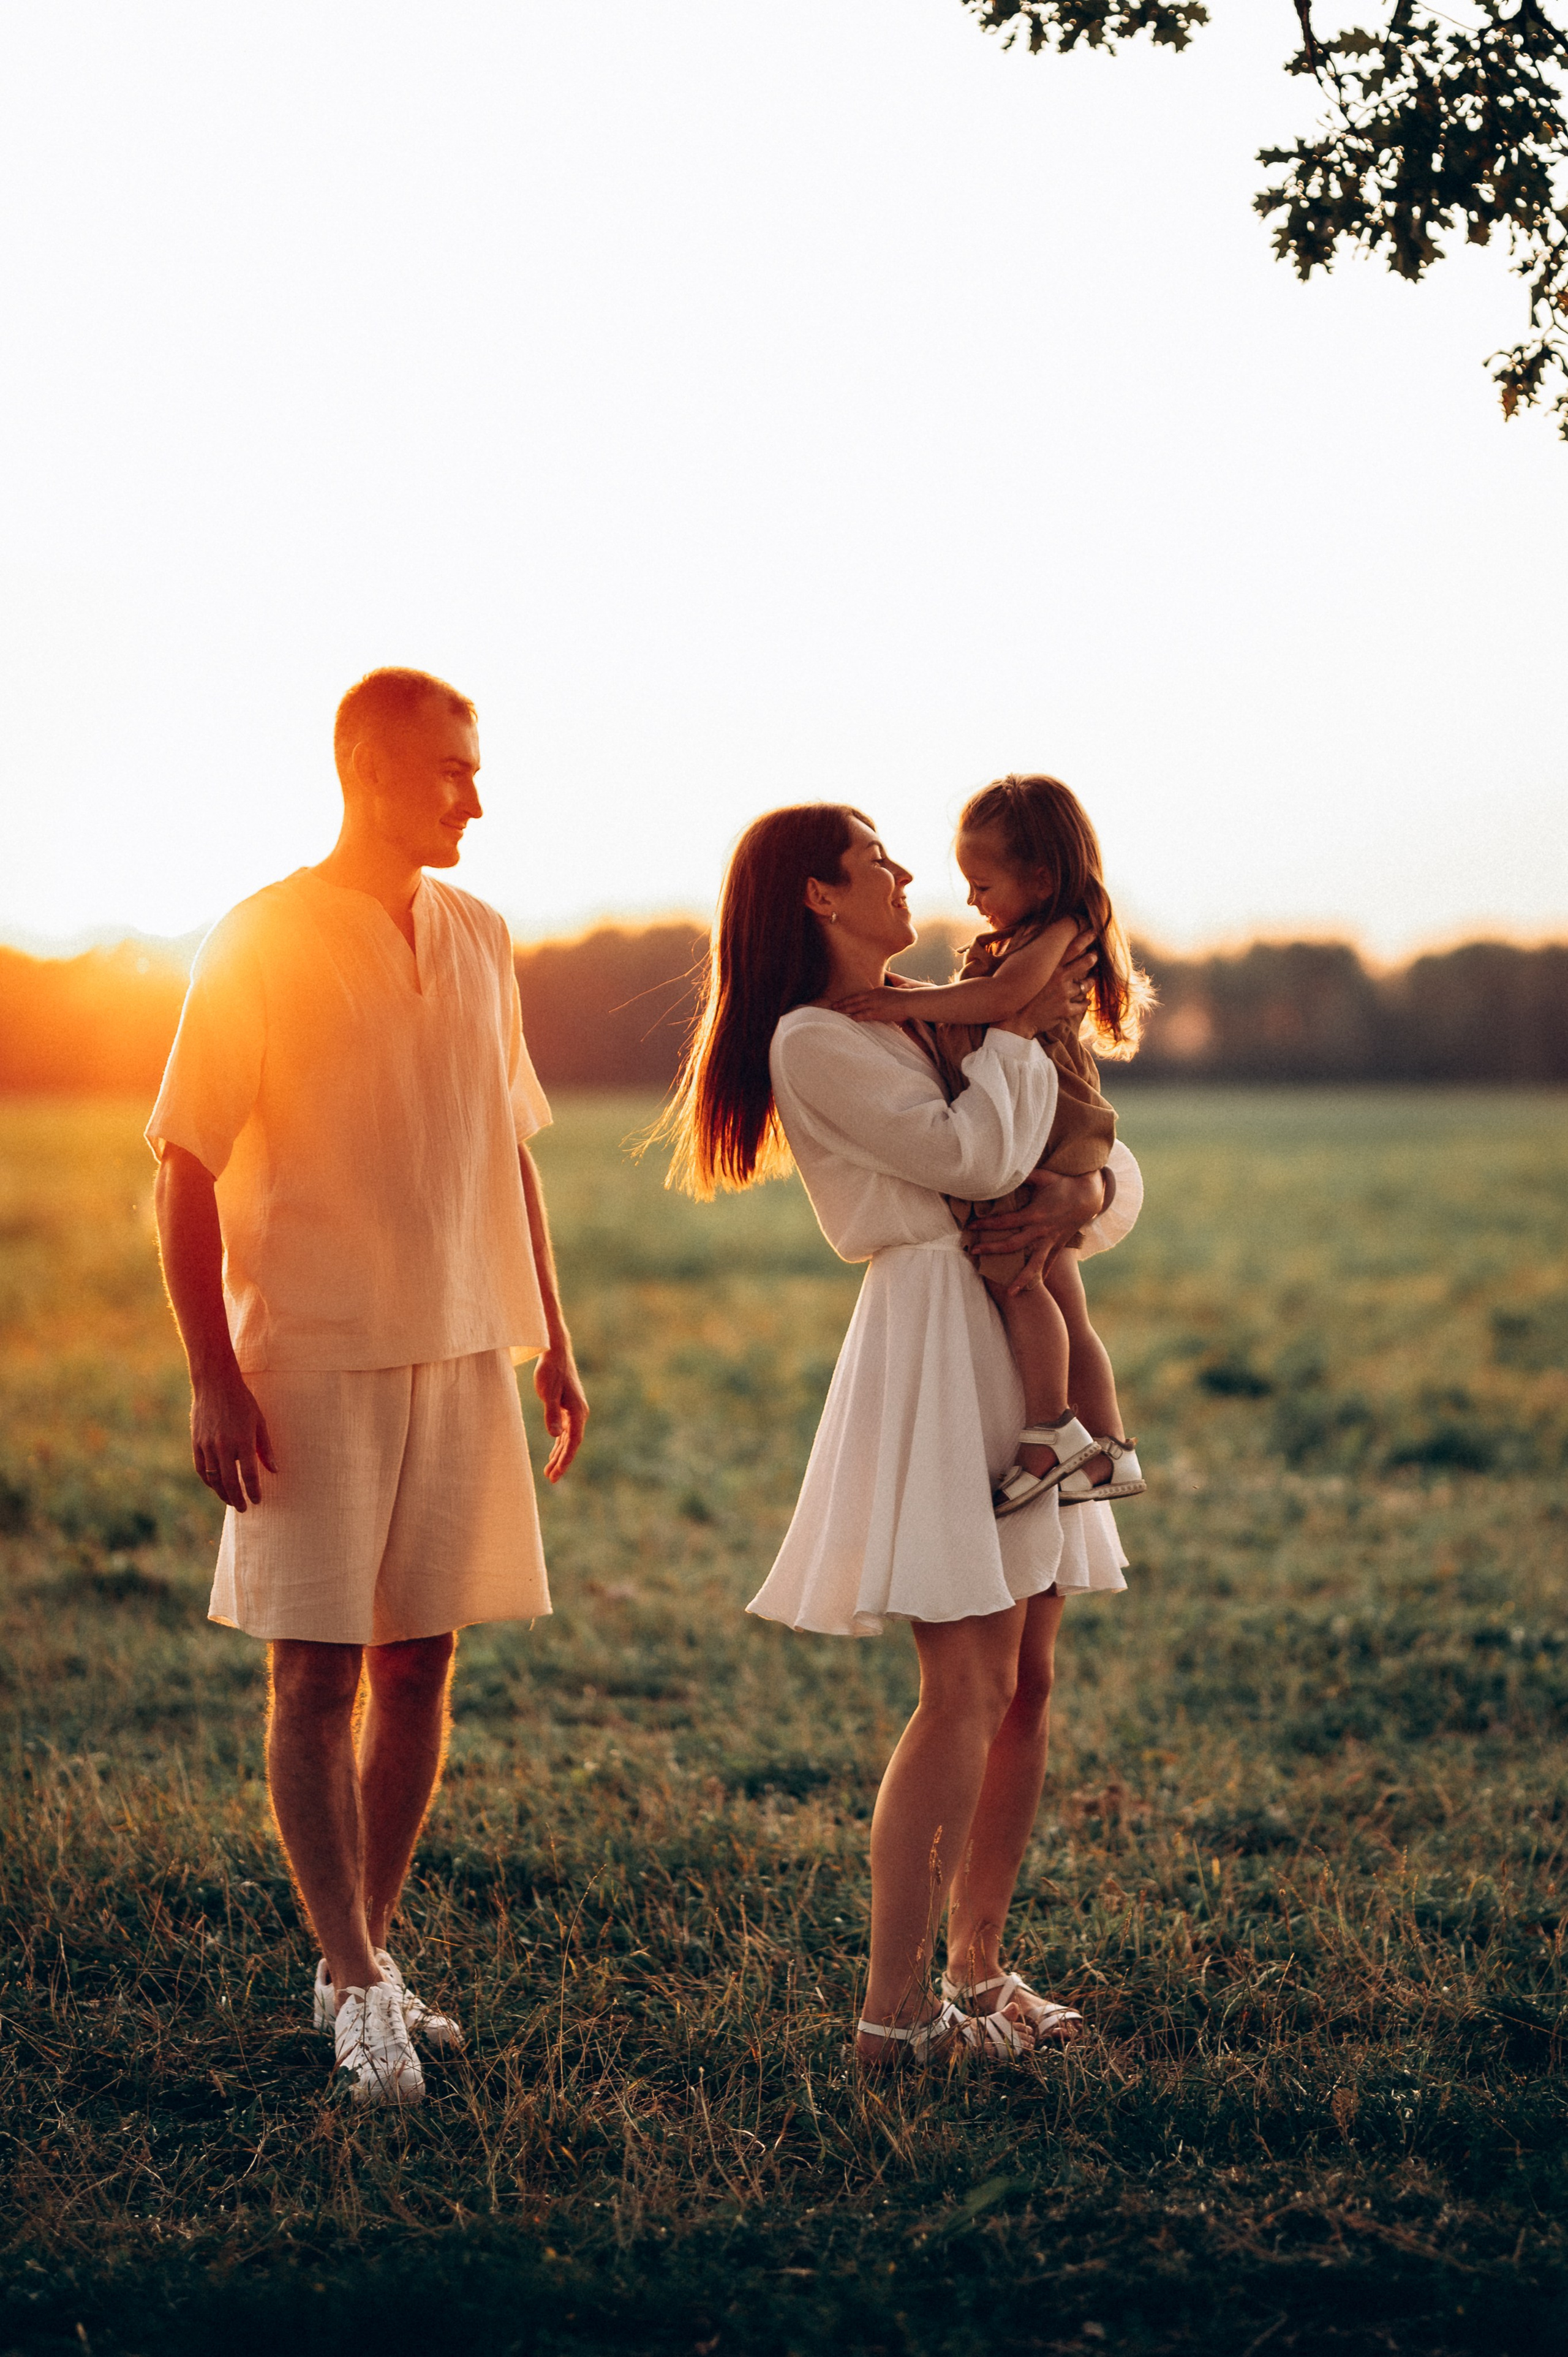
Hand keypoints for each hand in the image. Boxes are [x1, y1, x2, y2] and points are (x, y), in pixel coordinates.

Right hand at [190, 1371, 276, 1511]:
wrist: (215, 1384)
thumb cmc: (242, 1402)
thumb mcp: (260, 1422)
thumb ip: (266, 1448)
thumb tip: (274, 1470)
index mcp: (243, 1441)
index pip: (249, 1475)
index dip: (253, 1491)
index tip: (257, 1500)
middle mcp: (224, 1446)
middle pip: (230, 1481)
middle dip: (237, 1498)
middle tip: (243, 1508)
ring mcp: (207, 1445)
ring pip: (214, 1478)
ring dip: (222, 1493)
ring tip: (231, 1500)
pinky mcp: (196, 1442)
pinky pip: (200, 1469)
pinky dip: (208, 1481)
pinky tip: (215, 1486)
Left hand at [534, 1344, 588, 1480]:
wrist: (555, 1352)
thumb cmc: (551, 1371)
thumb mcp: (548, 1393)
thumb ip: (552, 1414)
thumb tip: (555, 1436)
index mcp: (578, 1412)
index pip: (573, 1442)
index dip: (565, 1460)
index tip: (556, 1475)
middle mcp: (579, 1413)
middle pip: (572, 1444)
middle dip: (562, 1462)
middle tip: (551, 1479)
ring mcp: (575, 1410)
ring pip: (568, 1439)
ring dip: (560, 1455)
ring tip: (550, 1471)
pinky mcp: (568, 1407)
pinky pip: (566, 1431)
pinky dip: (560, 1443)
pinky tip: (554, 1452)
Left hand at [832, 985, 921, 1023]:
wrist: (910, 1001)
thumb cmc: (905, 999)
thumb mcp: (892, 994)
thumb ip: (884, 997)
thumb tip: (883, 1001)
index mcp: (876, 991)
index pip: (859, 995)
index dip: (849, 998)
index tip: (841, 1001)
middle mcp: (873, 996)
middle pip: (854, 1000)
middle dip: (842, 1003)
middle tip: (832, 1005)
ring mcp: (874, 1004)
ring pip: (856, 1006)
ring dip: (845, 1009)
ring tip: (836, 1011)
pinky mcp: (877, 1012)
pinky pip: (863, 1014)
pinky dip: (855, 1016)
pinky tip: (849, 1018)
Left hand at [962, 1167, 1106, 1293]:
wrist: (1090, 1196)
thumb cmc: (1064, 1183)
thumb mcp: (1043, 1176)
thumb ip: (1023, 1175)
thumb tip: (1004, 1170)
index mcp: (1035, 1214)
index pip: (1005, 1221)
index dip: (986, 1223)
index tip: (971, 1225)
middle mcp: (1041, 1231)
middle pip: (1013, 1245)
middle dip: (992, 1250)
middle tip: (974, 1252)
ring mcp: (1051, 1241)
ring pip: (1034, 1264)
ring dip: (1022, 1278)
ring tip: (1010, 1293)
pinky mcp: (1058, 1245)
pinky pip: (1049, 1264)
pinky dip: (1042, 1275)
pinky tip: (1034, 1288)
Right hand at [1012, 927, 1095, 1035]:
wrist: (1012, 1020)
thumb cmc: (1012, 991)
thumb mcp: (1016, 967)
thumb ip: (1027, 951)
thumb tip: (1029, 931)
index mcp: (1049, 965)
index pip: (1074, 947)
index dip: (1086, 938)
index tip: (1093, 932)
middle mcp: (1060, 978)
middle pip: (1085, 963)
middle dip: (1092, 958)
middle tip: (1094, 956)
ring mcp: (1064, 994)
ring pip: (1085, 985)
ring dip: (1089, 982)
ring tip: (1090, 980)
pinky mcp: (1065, 1010)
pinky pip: (1081, 1005)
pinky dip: (1083, 1003)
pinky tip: (1083, 1002)